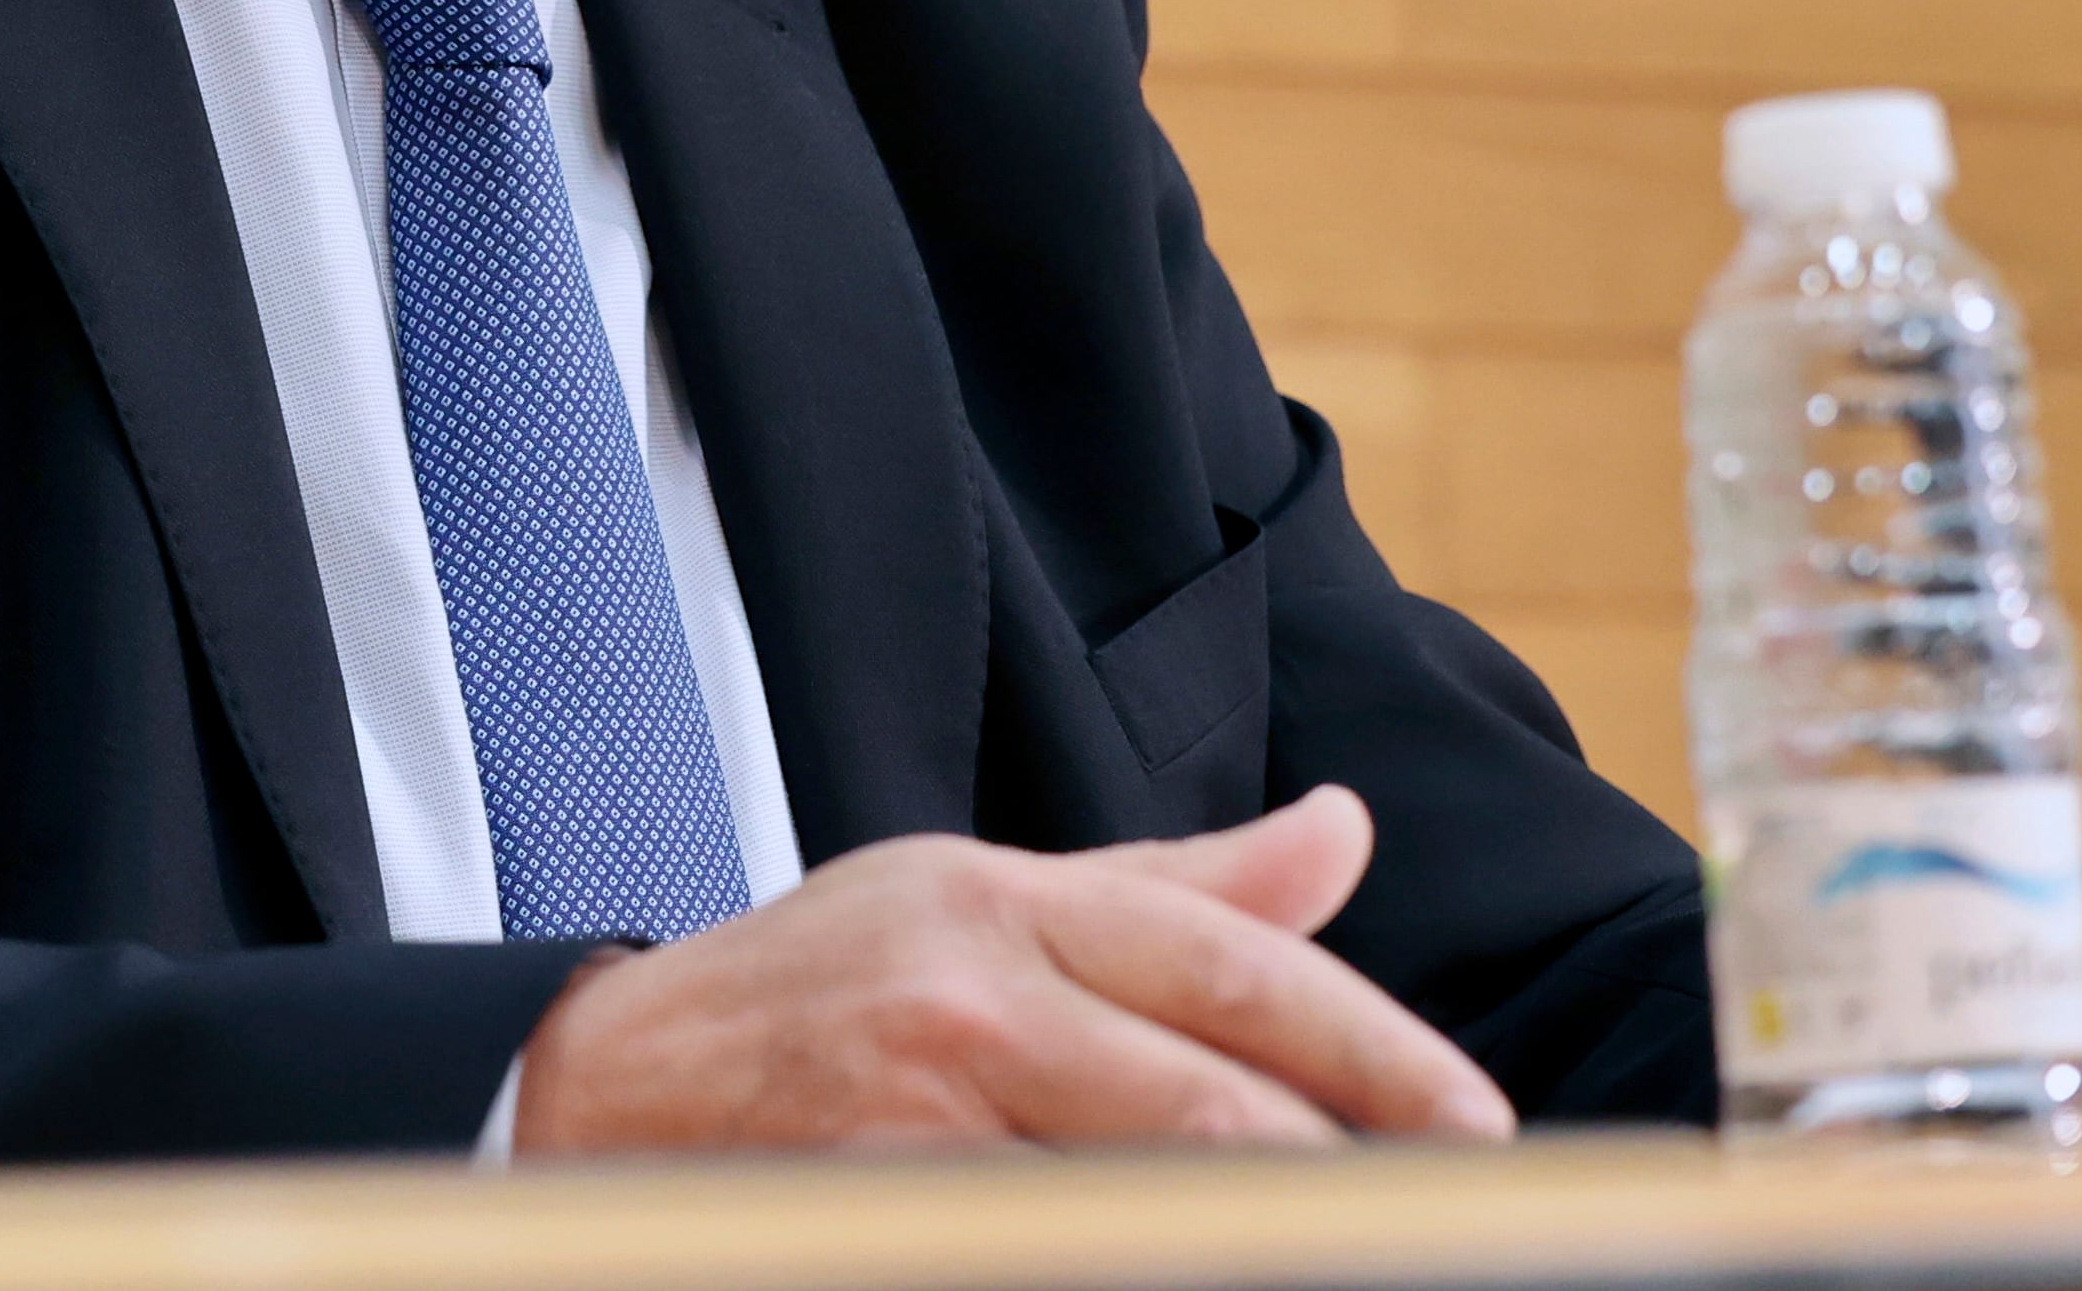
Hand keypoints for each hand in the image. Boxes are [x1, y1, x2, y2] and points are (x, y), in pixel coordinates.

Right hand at [508, 785, 1515, 1151]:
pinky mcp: (863, 1209)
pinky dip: (1115, 1249)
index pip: (1232, 965)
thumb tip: (1345, 832)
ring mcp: (907, 1112)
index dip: (1375, 1047)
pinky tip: (1184, 1252)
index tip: (1479, 1123)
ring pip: (1132, 1187)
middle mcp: (965, 992)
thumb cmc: (816, 992)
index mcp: (1009, 901)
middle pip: (1202, 1089)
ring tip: (1345, 1248)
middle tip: (1458, 1213)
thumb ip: (1178, 887)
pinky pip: (1027, 1239)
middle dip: (1345, 1165)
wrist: (602, 1084)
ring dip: (1247, 1225)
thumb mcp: (987, 900)